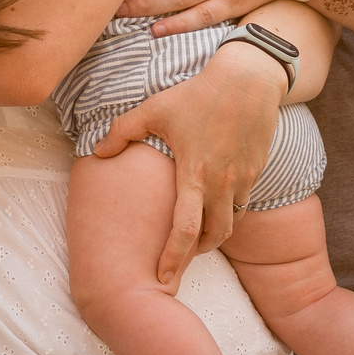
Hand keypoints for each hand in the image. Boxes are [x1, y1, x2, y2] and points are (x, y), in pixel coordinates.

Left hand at [89, 42, 285, 282]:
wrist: (249, 77)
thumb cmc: (198, 92)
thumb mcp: (155, 108)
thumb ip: (122, 131)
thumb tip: (97, 152)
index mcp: (194, 173)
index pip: (185, 229)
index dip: (173, 257)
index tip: (163, 276)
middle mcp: (222, 182)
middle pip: (214, 236)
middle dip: (197, 252)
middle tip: (182, 257)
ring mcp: (243, 178)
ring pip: (231, 223)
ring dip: (215, 233)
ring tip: (199, 232)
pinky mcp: (256, 170)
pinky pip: (243, 201)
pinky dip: (229, 210)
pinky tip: (216, 200)